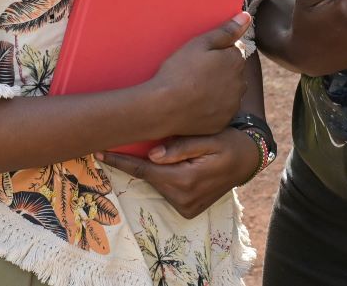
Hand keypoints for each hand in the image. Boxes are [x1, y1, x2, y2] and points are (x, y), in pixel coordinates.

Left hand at [100, 129, 261, 218]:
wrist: (248, 160)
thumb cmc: (228, 142)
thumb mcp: (209, 138)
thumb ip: (181, 147)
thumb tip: (152, 155)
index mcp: (186, 180)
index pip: (144, 170)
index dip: (120, 161)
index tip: (98, 152)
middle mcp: (184, 198)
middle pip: (149, 175)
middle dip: (136, 159)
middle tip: (121, 139)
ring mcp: (186, 207)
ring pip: (157, 182)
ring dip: (154, 168)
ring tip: (166, 150)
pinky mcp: (188, 209)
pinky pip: (167, 189)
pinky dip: (164, 176)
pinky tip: (171, 163)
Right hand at [144, 13, 251, 138]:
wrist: (163, 107)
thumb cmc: (179, 70)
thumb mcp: (199, 44)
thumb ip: (226, 31)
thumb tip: (247, 17)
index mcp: (236, 61)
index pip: (235, 51)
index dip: (217, 52)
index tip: (201, 58)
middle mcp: (240, 84)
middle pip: (234, 72)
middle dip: (221, 70)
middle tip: (195, 73)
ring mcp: (232, 105)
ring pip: (230, 92)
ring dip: (219, 89)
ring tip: (195, 89)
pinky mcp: (223, 122)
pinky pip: (221, 111)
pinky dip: (213, 107)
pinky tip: (196, 104)